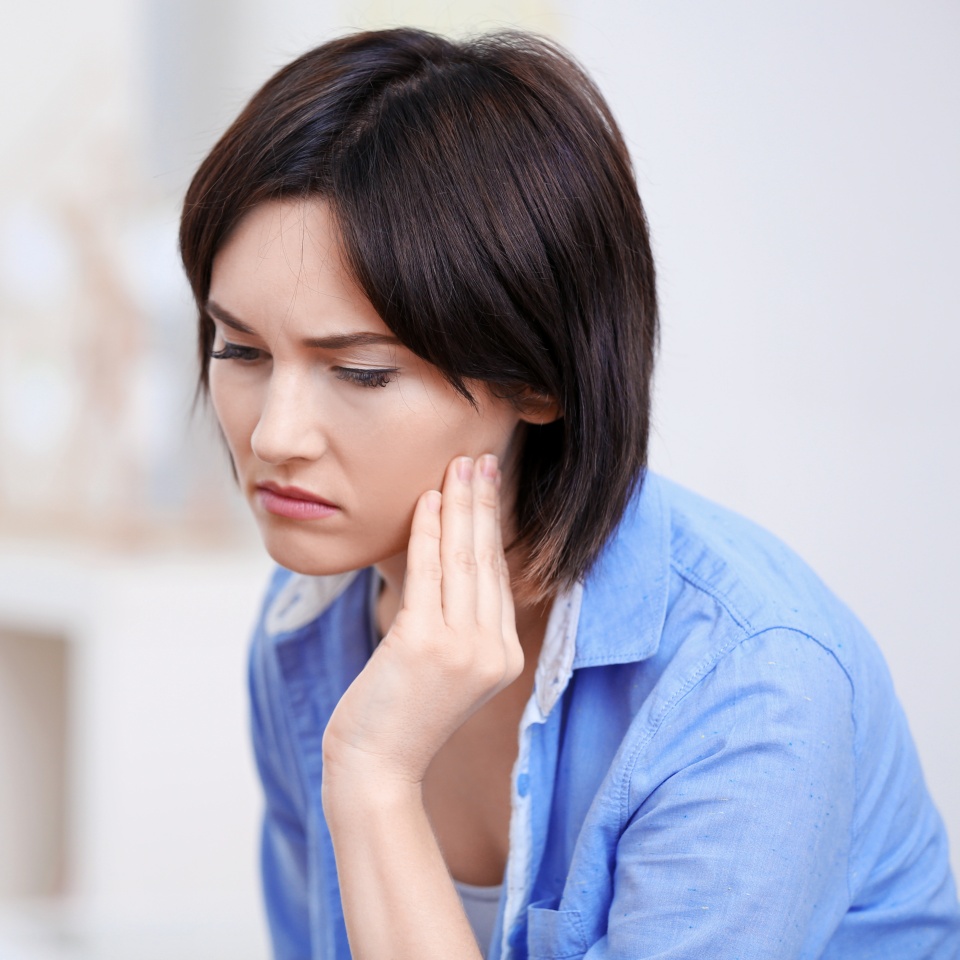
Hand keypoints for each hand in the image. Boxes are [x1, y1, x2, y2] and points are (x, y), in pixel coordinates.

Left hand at [320, 453, 522, 794]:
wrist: (376, 769)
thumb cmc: (399, 716)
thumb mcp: (444, 669)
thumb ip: (458, 624)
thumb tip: (449, 564)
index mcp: (503, 655)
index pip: (497, 577)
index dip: (491, 527)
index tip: (485, 488)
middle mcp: (492, 649)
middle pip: (486, 560)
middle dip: (482, 504)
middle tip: (480, 459)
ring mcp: (463, 648)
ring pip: (462, 559)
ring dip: (460, 506)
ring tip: (459, 466)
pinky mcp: (426, 644)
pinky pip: (427, 573)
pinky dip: (428, 531)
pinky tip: (428, 500)